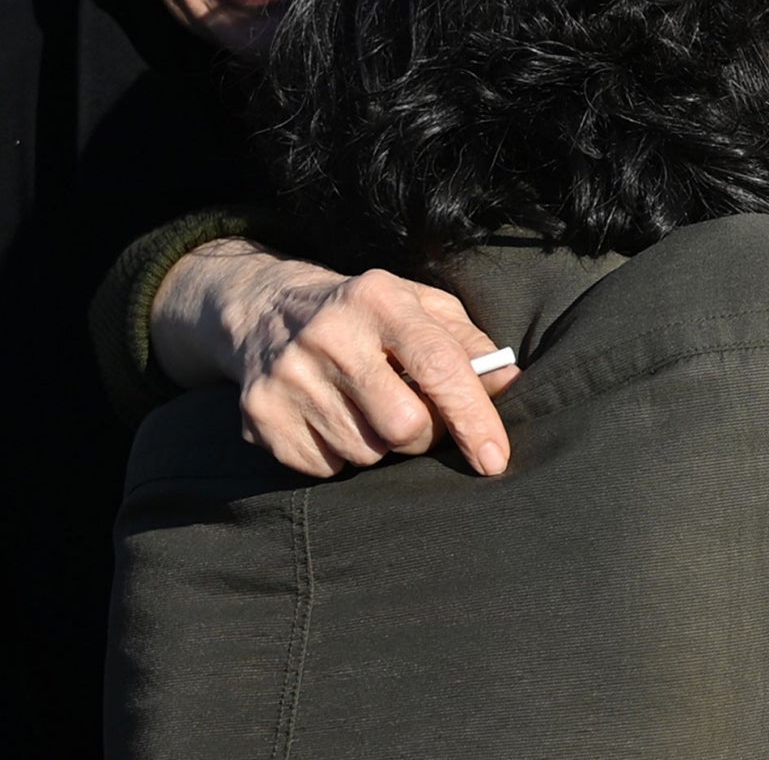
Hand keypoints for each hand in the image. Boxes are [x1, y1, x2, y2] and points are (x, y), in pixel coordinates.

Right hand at [149, 240, 519, 479]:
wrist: (264, 310)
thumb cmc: (365, 314)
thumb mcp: (420, 307)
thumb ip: (467, 344)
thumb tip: (508, 381)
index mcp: (378, 299)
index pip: (438, 367)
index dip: (474, 418)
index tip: (494, 459)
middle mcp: (329, 335)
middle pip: (404, 425)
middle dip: (425, 434)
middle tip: (417, 414)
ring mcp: (289, 377)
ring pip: (367, 453)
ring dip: (381, 444)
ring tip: (366, 407)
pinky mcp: (261, 415)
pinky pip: (326, 469)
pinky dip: (340, 455)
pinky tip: (331, 417)